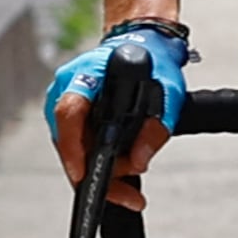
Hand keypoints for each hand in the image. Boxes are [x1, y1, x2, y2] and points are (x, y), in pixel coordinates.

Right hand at [44, 19, 189, 207]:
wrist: (146, 44)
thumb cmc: (154, 62)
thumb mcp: (168, 92)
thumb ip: (156, 128)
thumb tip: (139, 161)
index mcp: (85, 74)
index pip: (68, 113)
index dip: (72, 147)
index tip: (84, 174)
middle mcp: (68, 88)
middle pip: (70, 142)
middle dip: (97, 172)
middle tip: (128, 193)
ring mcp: (68, 102)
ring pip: (75, 148)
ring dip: (104, 168)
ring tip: (134, 173)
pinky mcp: (75, 115)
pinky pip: (82, 144)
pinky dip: (102, 160)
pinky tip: (124, 169)